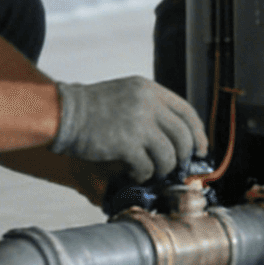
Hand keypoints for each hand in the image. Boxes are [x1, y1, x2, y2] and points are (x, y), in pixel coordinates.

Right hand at [52, 77, 207, 184]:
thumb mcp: (126, 94)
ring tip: (149, 171)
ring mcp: (138, 123)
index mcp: (149, 89)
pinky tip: (133, 173)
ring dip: (161, 169)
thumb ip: (150, 108)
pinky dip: (143, 175)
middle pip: (183, 136)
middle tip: (176, 168)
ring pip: (169, 156)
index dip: (198, 133)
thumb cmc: (91, 108)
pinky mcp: (126, 144)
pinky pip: (148, 167)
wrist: (63, 113)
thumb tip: (174, 136)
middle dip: (183, 156)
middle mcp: (148, 103)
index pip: (186, 112)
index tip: (200, 149)